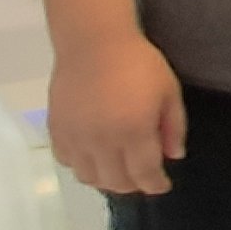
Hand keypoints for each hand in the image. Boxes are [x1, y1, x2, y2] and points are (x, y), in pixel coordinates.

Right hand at [50, 25, 186, 196]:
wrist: (94, 44)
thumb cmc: (139, 63)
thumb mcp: (169, 91)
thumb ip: (174, 127)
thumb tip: (173, 157)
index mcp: (133, 131)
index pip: (143, 173)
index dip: (154, 185)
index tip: (162, 186)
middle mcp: (101, 141)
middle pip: (116, 181)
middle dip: (133, 185)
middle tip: (143, 178)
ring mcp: (76, 138)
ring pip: (89, 177)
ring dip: (106, 180)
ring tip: (118, 170)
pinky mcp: (57, 130)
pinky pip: (67, 162)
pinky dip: (82, 167)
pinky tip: (94, 157)